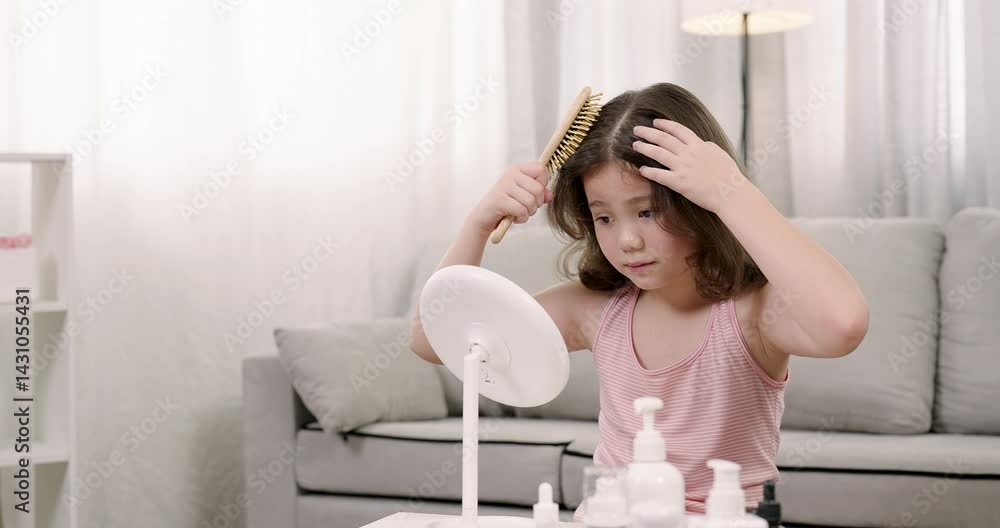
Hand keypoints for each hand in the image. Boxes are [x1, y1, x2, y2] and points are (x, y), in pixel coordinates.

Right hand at [468, 161, 553, 234]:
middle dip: (537, 203)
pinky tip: (515, 218)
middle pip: (538, 188)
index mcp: (518, 169)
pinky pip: (521, 210)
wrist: (485, 216)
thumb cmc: (507, 204)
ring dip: (529, 212)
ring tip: (521, 213)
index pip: (540, 169)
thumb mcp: (525, 197)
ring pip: (531, 201)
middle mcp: (511, 174)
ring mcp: (504, 186)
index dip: (542, 183)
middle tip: (528, 207)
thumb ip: (540, 194)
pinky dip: (522, 218)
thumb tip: (550, 195)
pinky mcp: (499, 199)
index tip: (534, 192)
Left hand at [632, 119, 747, 213]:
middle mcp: (689, 153)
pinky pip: (659, 175)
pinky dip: (649, 172)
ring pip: (659, 153)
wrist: (731, 192)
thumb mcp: (719, 153)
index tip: (655, 122)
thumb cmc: (728, 175)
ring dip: (645, 148)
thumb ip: (706, 146)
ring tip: (635, 144)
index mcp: (699, 145)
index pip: (678, 130)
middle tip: (637, 129)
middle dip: (648, 133)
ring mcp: (683, 167)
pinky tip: (642, 169)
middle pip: (664, 139)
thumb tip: (700, 143)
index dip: (665, 125)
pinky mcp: (679, 183)